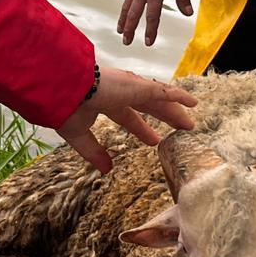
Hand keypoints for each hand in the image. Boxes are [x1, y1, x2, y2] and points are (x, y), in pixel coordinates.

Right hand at [58, 67, 197, 172]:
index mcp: (105, 102)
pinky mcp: (137, 86)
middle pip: (148, 106)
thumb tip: (106, 170)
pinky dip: (179, 96)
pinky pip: (163, 91)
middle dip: (163, 117)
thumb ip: (94, 152)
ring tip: (189, 120)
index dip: (141, 129)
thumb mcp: (79, 135)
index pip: (128, 117)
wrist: (62, 87)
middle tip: (180, 127)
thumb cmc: (65, 106)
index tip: (154, 140)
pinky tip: (193, 103)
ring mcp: (129, 87)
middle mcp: (119, 93)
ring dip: (174, 109)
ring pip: (158, 99)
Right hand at [118, 0, 192, 45]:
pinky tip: (124, 14)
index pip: (152, 16)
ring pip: (126, 7)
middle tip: (127, 42)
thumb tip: (188, 14)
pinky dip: (125, 8)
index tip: (148, 42)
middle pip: (134, 14)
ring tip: (120, 32)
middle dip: (130, 30)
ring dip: (123, 21)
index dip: (150, 30)